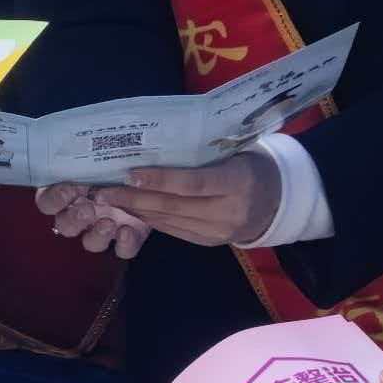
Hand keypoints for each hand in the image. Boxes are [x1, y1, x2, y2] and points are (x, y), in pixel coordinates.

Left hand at [36, 152, 275, 258]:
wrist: (279, 203)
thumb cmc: (251, 164)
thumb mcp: (235, 152)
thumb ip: (203, 153)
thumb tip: (157, 139)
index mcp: (237, 183)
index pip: (192, 184)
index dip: (160, 179)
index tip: (130, 172)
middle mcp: (227, 212)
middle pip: (174, 206)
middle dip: (134, 198)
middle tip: (102, 190)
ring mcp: (217, 232)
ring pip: (169, 221)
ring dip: (135, 210)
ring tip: (108, 198)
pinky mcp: (208, 242)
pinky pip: (173, 230)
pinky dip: (149, 219)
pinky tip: (129, 208)